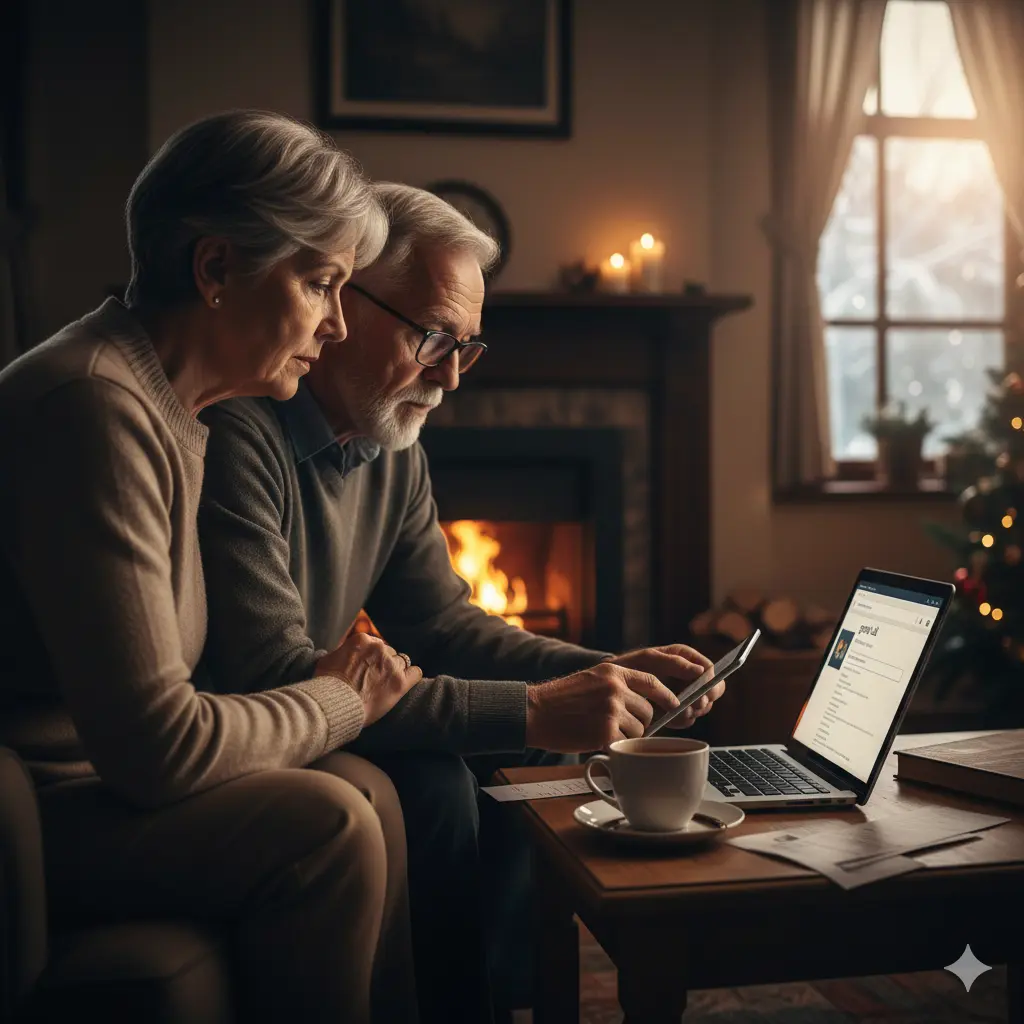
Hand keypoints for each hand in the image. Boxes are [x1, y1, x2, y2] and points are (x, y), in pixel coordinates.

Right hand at [315, 632, 421, 726]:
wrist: (333, 705)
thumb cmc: (326, 685)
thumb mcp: (327, 660)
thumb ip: (342, 652)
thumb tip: (344, 653)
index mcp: (363, 640)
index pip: (375, 644)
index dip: (370, 658)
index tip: (366, 668)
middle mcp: (379, 649)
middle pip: (389, 653)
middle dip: (382, 664)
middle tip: (374, 679)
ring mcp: (391, 665)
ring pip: (401, 662)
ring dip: (394, 672)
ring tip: (385, 685)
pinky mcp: (400, 683)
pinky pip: (416, 673)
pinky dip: (412, 677)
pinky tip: (405, 683)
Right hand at [525, 661, 682, 752]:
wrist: (535, 712)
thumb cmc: (561, 701)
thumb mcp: (592, 680)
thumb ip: (618, 685)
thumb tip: (648, 701)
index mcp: (613, 671)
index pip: (652, 681)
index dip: (667, 695)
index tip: (675, 704)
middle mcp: (615, 687)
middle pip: (649, 711)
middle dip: (639, 722)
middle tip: (615, 725)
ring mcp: (611, 708)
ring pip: (640, 729)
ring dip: (627, 735)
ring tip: (601, 729)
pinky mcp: (606, 730)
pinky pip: (626, 742)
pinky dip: (614, 744)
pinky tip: (595, 737)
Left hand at [606, 644, 724, 730]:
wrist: (613, 686)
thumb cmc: (630, 666)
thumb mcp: (649, 660)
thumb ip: (674, 662)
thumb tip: (700, 670)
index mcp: (686, 657)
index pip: (711, 670)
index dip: (710, 683)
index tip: (700, 695)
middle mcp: (690, 675)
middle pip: (713, 691)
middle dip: (703, 701)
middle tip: (689, 707)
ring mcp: (685, 693)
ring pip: (703, 707)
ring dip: (691, 712)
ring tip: (673, 712)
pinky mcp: (678, 709)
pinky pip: (689, 719)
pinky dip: (681, 721)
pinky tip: (668, 718)